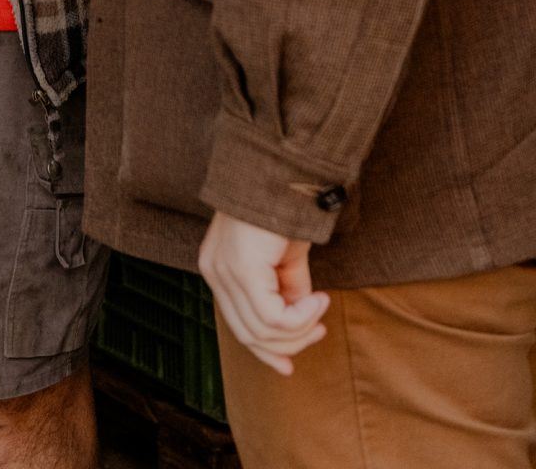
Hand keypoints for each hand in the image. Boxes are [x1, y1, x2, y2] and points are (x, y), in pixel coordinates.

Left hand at [198, 214, 328, 375]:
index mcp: (218, 268)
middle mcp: (213, 272)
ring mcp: (224, 272)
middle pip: (247, 334)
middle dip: (286, 345)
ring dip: (299, 329)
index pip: (236, 324)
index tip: (290, 366)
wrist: (281, 170)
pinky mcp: (241, 270)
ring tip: (321, 310)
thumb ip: (286, 288)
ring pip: (261, 330)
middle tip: (319, 332)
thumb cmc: (283, 206)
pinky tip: (318, 300)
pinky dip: (301, 317)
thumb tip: (299, 322)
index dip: (264, 350)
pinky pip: (272, 317)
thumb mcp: (283, 257)